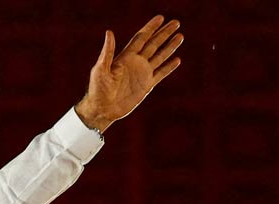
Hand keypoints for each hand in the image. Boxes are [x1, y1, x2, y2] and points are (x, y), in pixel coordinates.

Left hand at [75, 15, 183, 132]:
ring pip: (160, 56)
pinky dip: (169, 67)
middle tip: (176, 22)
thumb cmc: (98, 89)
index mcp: (125, 57)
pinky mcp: (146, 85)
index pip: (141, 38)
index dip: (150, 28)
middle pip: (153, 44)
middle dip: (164, 33)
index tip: (160, 18)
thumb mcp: (100, 69)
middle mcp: (136, 63)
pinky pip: (161, 74)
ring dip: (170, 46)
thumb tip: (109, 32)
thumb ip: (108, 51)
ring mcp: (142, 74)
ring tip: (180, 36)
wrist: (102, 110)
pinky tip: (177, 60)